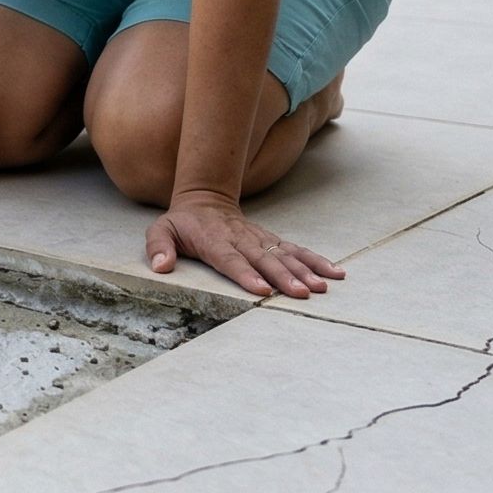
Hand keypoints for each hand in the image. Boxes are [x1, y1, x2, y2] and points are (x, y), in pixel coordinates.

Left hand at [146, 196, 343, 299]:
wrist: (205, 199)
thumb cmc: (182, 223)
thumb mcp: (161, 229)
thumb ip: (159, 246)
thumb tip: (161, 265)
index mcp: (214, 241)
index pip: (231, 259)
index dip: (245, 274)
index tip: (261, 289)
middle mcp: (241, 240)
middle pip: (264, 260)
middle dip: (284, 278)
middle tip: (302, 293)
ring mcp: (260, 239)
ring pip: (285, 255)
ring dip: (305, 270)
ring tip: (323, 286)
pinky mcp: (272, 240)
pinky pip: (296, 250)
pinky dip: (316, 260)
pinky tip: (334, 272)